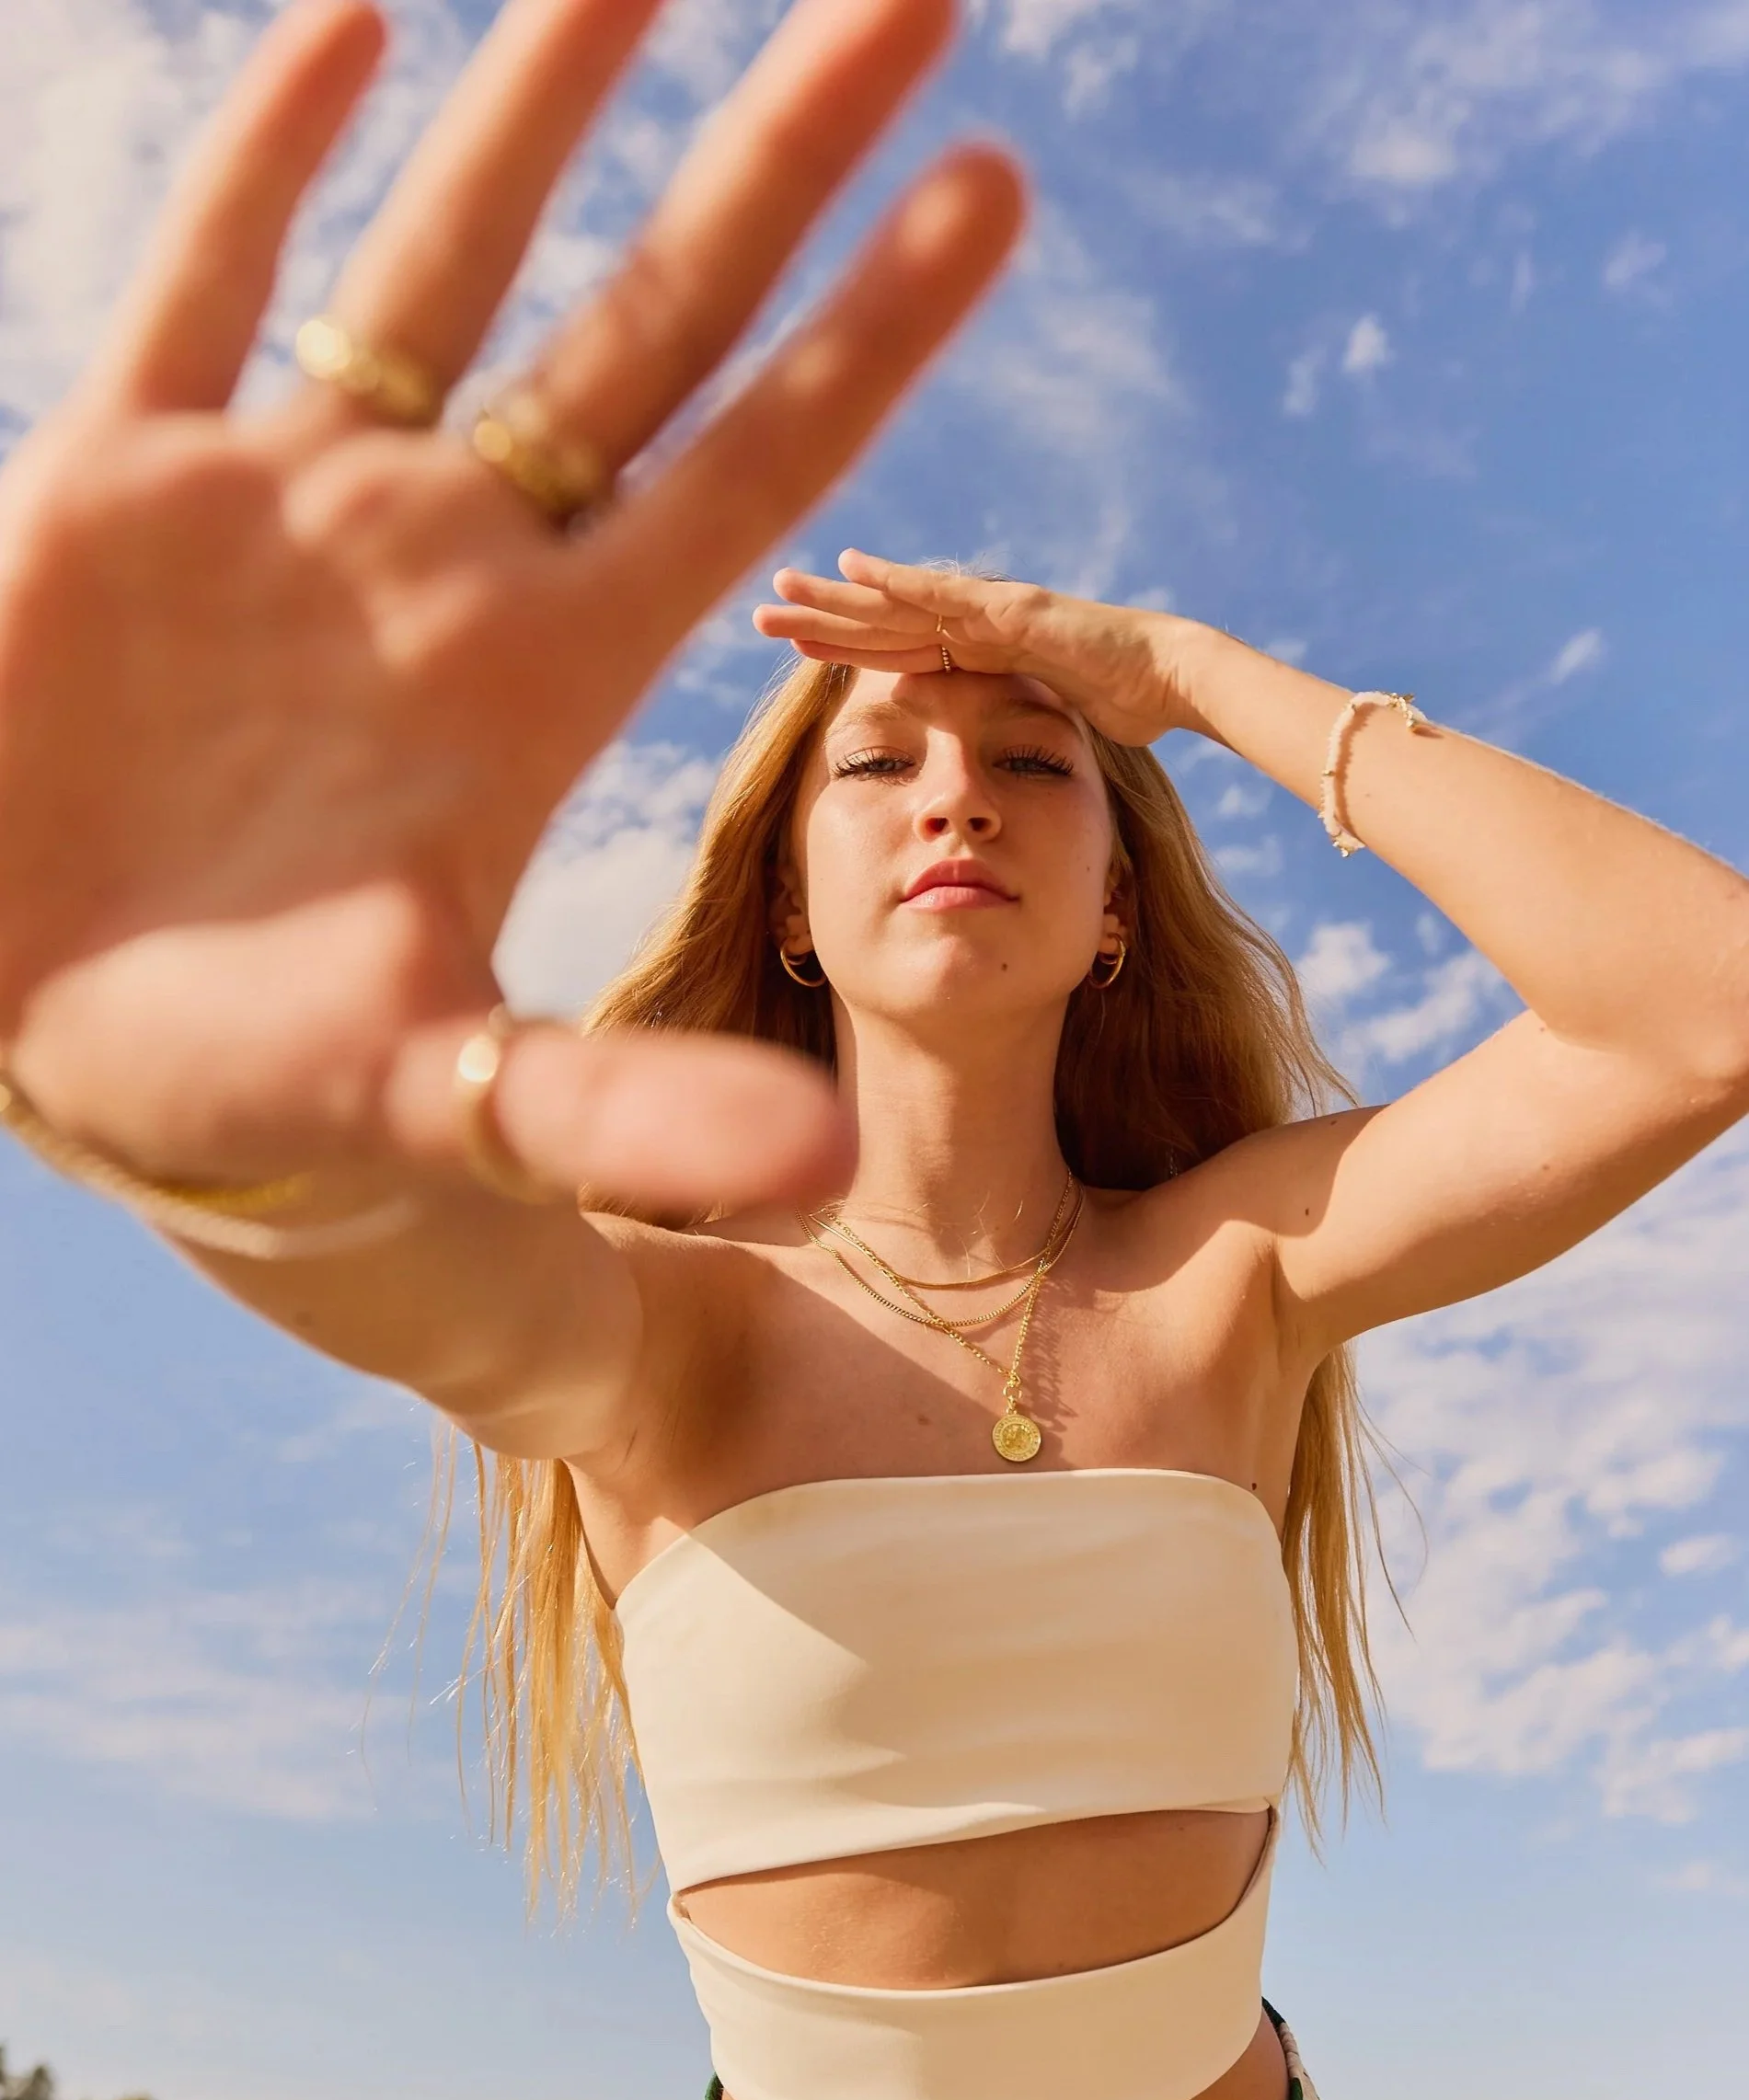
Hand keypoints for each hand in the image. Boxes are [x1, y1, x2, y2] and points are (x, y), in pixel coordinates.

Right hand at [0, 0, 1022, 1213]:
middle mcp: (446, 566)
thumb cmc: (251, 1082)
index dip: (874, 334)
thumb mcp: (443, 1097)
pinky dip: (270, 159)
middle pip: (646, 324)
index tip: (998, 186)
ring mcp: (288, 509)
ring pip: (441, 256)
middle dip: (775, 163)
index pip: (752, 472)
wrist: (46, 1038)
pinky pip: (209, 285)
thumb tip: (825, 1176)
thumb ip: (625, 1118)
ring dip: (543, 98)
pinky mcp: (118, 488)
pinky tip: (355, 21)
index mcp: (541, 683)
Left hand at [752, 551, 1209, 747]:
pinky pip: (944, 596)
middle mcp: (976, 625)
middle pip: (883, 623)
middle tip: (760, 609)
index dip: (844, 649)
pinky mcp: (1012, 610)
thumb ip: (1021, 728)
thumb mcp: (1053, 725)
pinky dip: (896, 582)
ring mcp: (993, 612)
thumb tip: (1004, 767)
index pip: (897, 652)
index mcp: (979, 654)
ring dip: (837, 596)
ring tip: (782, 587)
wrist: (1172, 679)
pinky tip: (850, 568)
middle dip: (821, 617)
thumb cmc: (1128, 704)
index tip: (793, 648)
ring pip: (897, 603)